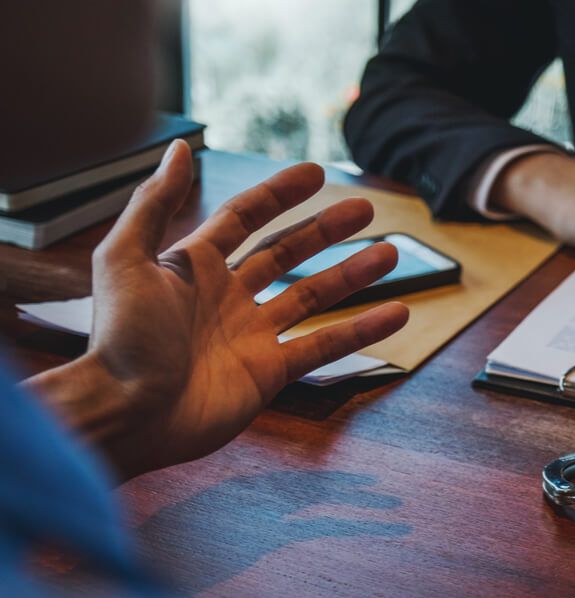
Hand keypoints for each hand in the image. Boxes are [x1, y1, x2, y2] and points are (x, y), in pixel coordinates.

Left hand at [28, 140, 408, 479]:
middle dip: (325, 230)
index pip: (246, 218)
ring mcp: (252, 335)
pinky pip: (324, 346)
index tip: (316, 173)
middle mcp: (227, 296)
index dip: (279, 194)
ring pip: (313, 296)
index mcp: (193, 265)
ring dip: (351, 275)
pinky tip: (395, 314)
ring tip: (389, 254)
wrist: (128, 414)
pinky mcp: (270, 373)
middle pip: (287, 253)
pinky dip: (362, 331)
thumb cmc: (121, 340)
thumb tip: (178, 148)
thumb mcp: (126, 259)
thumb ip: (154, 203)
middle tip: (364, 209)